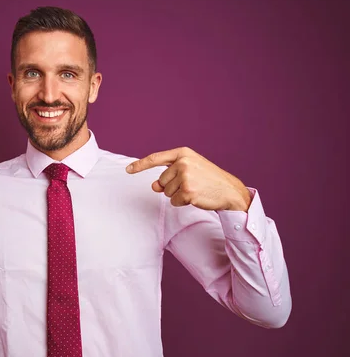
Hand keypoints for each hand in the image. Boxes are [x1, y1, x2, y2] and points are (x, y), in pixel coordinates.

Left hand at [126, 147, 250, 210]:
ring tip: (195, 190)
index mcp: (183, 153)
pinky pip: (173, 201)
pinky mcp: (187, 191)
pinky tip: (195, 198)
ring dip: (177, 195)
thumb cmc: (208, 179)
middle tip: (192, 184)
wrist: (229, 190)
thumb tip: (154, 186)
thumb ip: (169, 175)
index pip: (156, 158)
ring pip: (166, 192)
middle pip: (161, 180)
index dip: (140, 165)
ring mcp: (185, 177)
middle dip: (172, 186)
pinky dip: (182, 203)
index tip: (128, 169)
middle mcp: (182, 163)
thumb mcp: (189, 171)